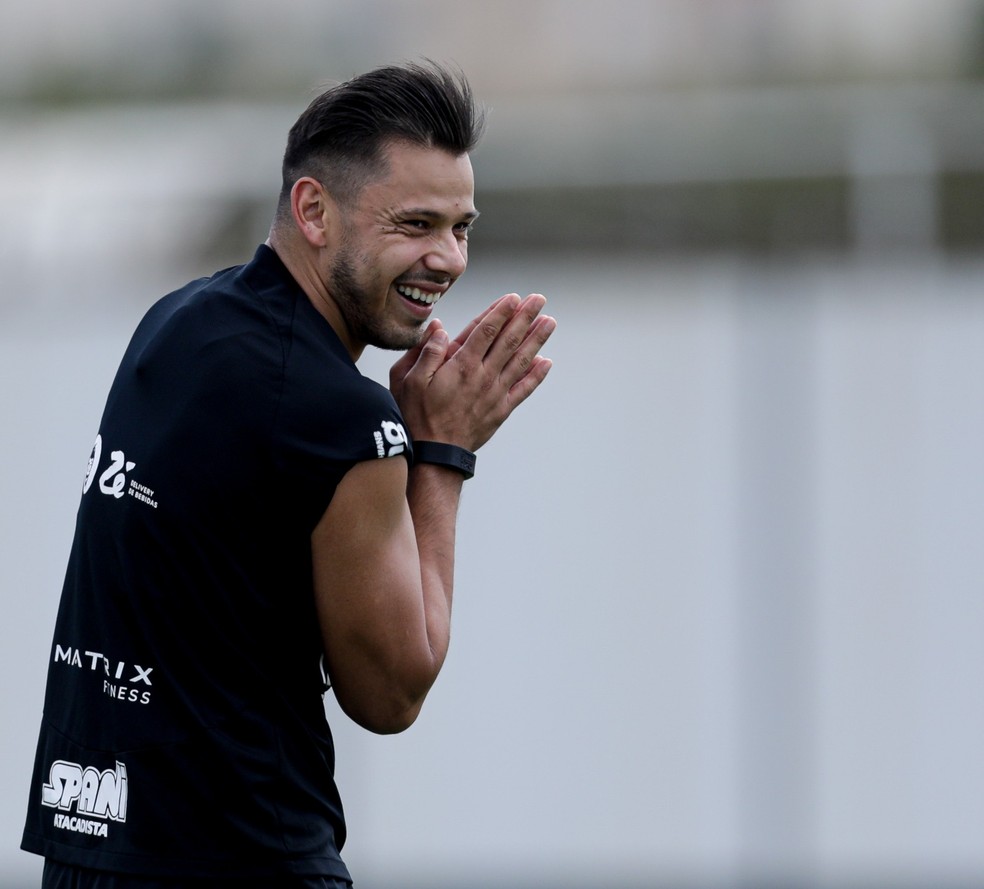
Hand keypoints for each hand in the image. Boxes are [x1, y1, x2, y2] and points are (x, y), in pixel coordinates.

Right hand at [389, 293, 554, 451]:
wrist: (436, 453)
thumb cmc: (417, 415)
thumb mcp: (408, 379)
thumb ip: (426, 351)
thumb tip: (439, 327)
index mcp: (461, 365)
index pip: (486, 330)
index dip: (501, 311)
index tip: (514, 297)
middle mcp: (483, 376)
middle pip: (509, 340)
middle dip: (525, 317)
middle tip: (539, 300)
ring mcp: (495, 393)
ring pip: (521, 361)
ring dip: (536, 340)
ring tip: (549, 322)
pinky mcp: (501, 410)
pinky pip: (523, 389)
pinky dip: (536, 375)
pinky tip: (546, 362)